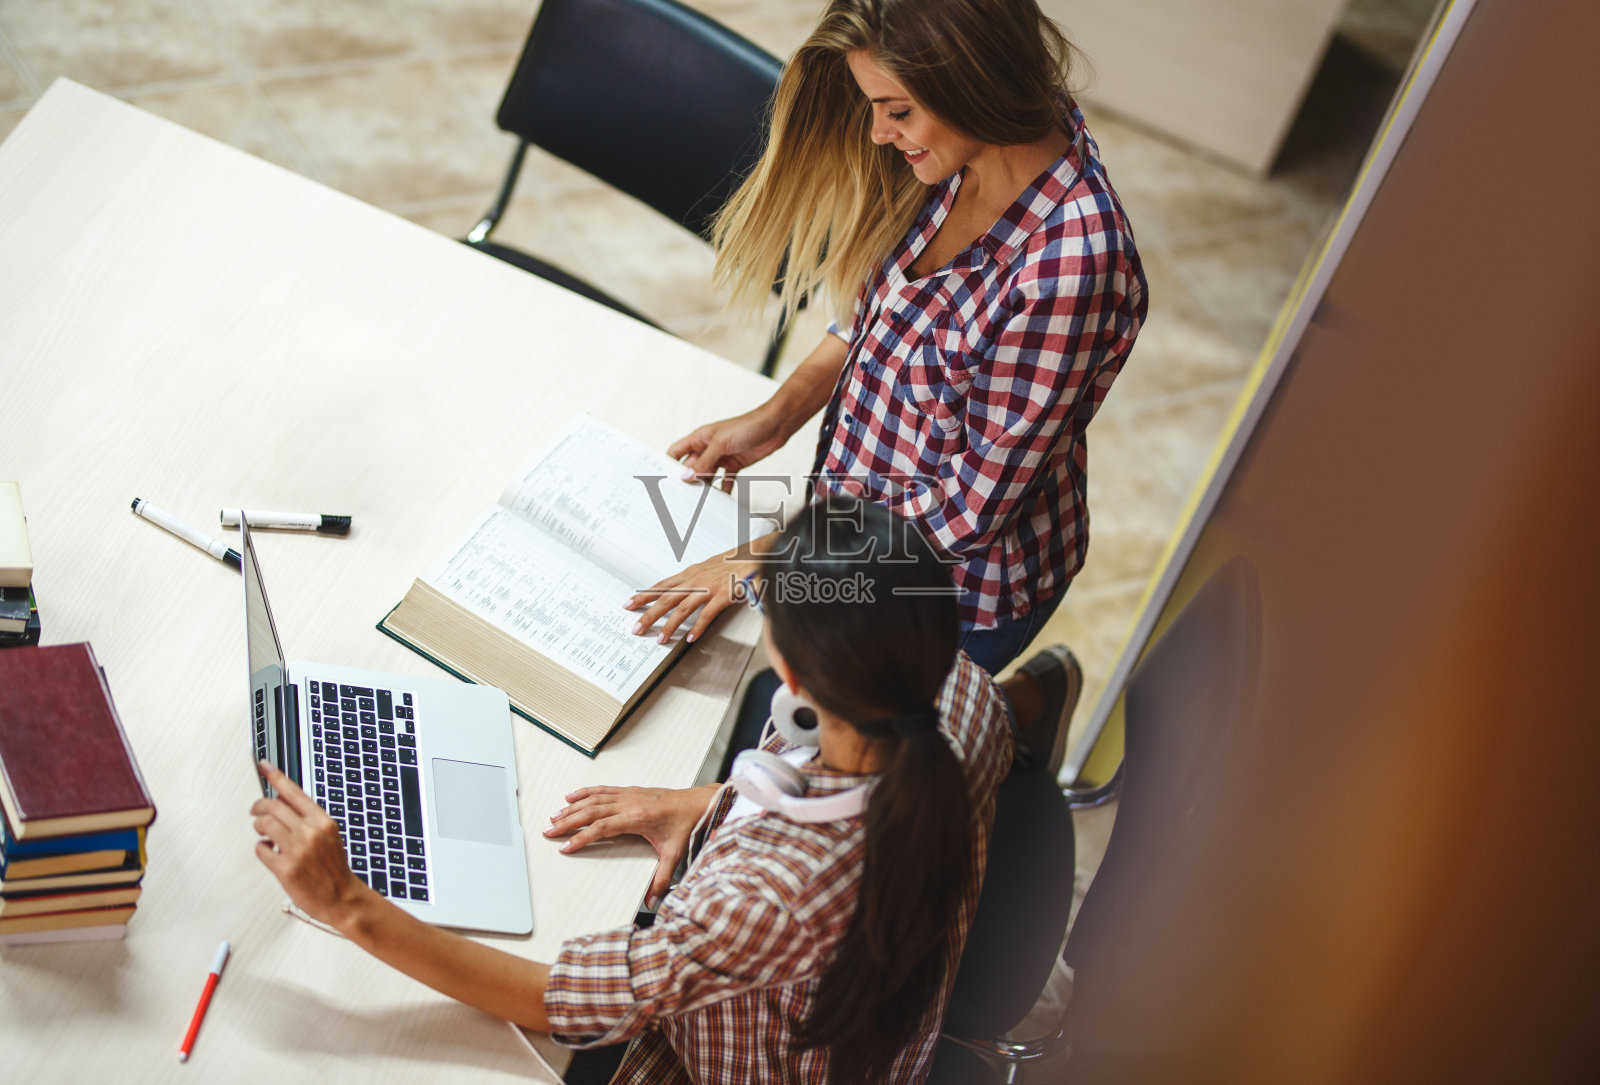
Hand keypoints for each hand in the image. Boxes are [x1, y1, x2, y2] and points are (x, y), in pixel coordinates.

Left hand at [251, 761, 373, 929]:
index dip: (275, 776)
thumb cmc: (334, 868)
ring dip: (259, 827)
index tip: (264, 765)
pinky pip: (261, 849)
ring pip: (263, 825)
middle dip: (258, 807)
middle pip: (272, 806)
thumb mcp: (328, 836)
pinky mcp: (285, 869)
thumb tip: (281, 804)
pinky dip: (261, 848)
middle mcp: (309, 832)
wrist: (342, 898)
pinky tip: (270, 852)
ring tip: (265, 833)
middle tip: (256, 811)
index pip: (293, 791)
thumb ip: (307, 820)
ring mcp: (297, 850)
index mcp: (322, 821)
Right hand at [544, 784, 718, 906]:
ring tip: (554, 816)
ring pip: (594, 799)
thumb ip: (662, 878)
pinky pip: (603, 789)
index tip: (565, 846)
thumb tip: (653, 901)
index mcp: (637, 818)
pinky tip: (572, 796)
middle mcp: (629, 802)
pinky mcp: (630, 791)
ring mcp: (628, 794)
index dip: (581, 837)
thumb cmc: (686, 824)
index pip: (601, 827)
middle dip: (567, 822)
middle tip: (549, 831)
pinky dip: (585, 792)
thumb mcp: (674, 854)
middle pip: (591, 811)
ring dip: (572, 807)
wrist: (699, 803)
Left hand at [626, 548, 755, 642]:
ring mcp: (708, 588)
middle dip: (648, 614)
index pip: (661, 585)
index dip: (644, 595)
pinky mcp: (723, 595)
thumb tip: (680, 590)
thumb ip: (693, 579)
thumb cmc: (733, 563)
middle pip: (665, 599)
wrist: (756, 555)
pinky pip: (707, 614)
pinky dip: (698, 627)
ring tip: (660, 639)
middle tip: (636, 629)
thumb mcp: (707, 568)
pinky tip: (690, 637)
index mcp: (690, 573)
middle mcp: (695, 579)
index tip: (629, 604)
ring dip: (669, 625)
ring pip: (682, 608)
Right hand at [668, 404, 790, 493]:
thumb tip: (687, 476)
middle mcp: (708, 447)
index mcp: (700, 438)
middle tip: (683, 495)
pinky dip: (723, 489)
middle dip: (687, 479)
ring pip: (707, 475)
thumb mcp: (721, 444)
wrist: (775, 426)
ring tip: (699, 500)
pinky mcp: (735, 464)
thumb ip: (704, 461)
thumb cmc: (748, 425)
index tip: (664, 479)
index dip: (668, 464)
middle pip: (691, 466)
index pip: (677, 451)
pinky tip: (721, 498)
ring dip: (704, 486)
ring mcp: (721, 456)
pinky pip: (725, 479)